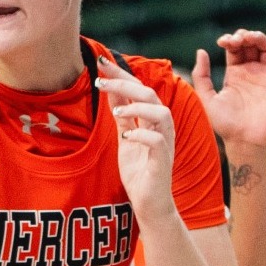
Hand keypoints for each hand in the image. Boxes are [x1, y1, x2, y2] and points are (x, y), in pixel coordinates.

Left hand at [98, 56, 178, 221]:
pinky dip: (142, 134)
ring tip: (116, 111)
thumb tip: (111, 89)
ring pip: (160, 113)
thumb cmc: (139, 172)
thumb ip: (122, 115)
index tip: (101, 62)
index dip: (121, 75)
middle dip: (125, 83)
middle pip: (149, 94)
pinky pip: (158, 140)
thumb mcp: (125, 138)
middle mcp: (161, 127)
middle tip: (101, 80)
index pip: (137, 90)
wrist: (149, 203)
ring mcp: (165, 142)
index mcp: (151, 120)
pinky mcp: (163, 160)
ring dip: (137, 107)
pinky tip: (127, 135)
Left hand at [191, 29, 265, 151]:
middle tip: (237, 39)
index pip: (235, 49)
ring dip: (260, 38)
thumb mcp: (207, 98)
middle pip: (251, 44)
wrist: (245, 140)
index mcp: (235, 74)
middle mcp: (251, 72)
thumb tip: (201, 51)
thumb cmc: (225, 124)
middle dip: (244, 36)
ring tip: (251, 38)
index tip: (222, 41)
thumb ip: (202, 75)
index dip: (230, 40)